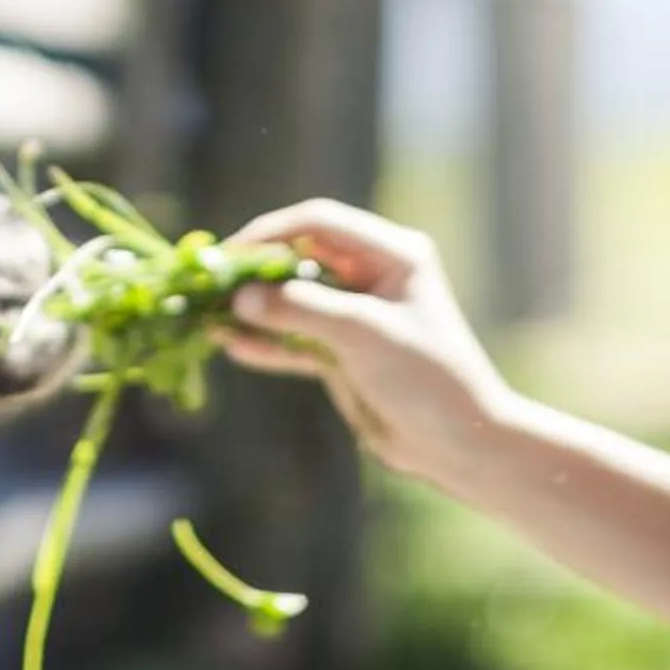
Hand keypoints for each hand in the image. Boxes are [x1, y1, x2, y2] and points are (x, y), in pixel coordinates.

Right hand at [218, 198, 513, 491]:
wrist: (461, 446)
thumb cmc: (428, 379)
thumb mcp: (364, 336)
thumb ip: (302, 310)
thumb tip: (241, 298)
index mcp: (393, 253)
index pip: (319, 223)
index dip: (271, 234)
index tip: (229, 255)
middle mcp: (373, 276)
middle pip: (300, 257)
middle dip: (255, 271)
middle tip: (210, 284)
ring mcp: (356, 316)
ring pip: (293, 300)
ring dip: (254, 309)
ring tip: (207, 315)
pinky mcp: (344, 353)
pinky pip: (295, 339)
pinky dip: (266, 343)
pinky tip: (231, 346)